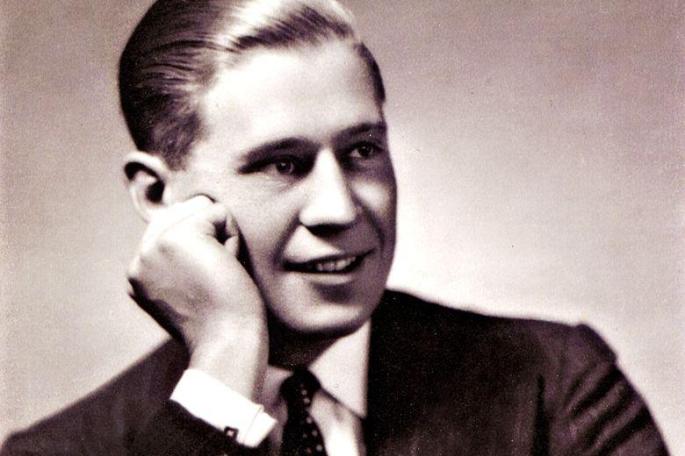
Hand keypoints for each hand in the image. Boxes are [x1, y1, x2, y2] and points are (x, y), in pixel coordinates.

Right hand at [127, 195, 267, 397]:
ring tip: (220, 273)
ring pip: (203, 209)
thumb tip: (201, 210)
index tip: (205, 285)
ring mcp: (155, 245)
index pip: (171, 226)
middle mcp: (140, 258)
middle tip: (216, 279)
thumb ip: (181, 258)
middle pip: (185, 211)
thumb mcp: (189, 288)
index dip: (203, 245)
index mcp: (138, 273)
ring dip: (223, 238)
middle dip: (212, 238)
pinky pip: (220, 212)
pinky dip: (234, 238)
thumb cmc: (221, 321)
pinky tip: (227, 268)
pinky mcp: (178, 236)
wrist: (227, 342)